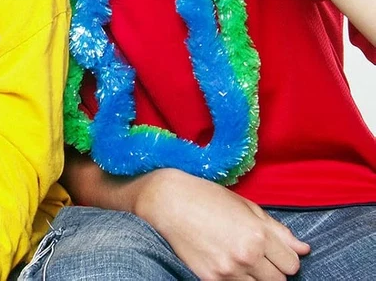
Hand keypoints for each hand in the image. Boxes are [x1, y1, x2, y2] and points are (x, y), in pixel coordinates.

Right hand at [135, 169, 308, 279]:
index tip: (272, 250)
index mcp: (258, 233)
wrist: (164, 201)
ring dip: (254, 277)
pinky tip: (224, 263)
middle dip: (271, 269)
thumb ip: (275, 228)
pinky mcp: (212, 280)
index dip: (283, 257)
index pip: (292, 264)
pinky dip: (235, 280)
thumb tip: (303, 249)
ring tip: (238, 258)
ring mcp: (229, 271)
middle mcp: (247, 255)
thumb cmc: (204, 196)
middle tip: (254, 254)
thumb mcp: (242, 205)